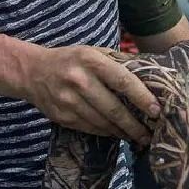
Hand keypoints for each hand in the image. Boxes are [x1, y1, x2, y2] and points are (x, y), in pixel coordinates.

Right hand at [21, 45, 159, 143]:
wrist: (31, 72)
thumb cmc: (71, 60)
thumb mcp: (93, 52)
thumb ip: (118, 62)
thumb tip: (149, 76)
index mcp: (91, 60)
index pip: (123, 81)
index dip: (141, 98)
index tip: (156, 111)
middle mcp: (79, 81)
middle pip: (113, 109)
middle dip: (135, 125)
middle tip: (150, 134)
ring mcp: (68, 101)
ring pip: (102, 123)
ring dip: (122, 132)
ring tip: (138, 136)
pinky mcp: (62, 117)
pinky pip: (90, 129)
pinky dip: (106, 133)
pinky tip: (117, 133)